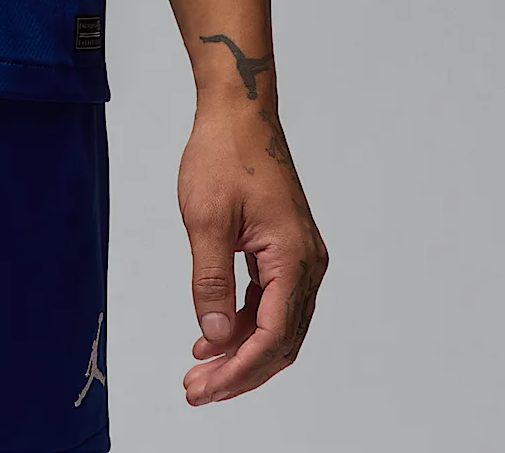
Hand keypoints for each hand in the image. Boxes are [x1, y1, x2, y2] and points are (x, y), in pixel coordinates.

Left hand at [177, 95, 326, 404]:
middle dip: (240, 372)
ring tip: (200, 372)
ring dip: (241, 352)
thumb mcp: (206, 218)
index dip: (239, 370)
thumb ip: (210, 281)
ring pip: (277, 325)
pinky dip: (244, 324)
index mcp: (294, 257)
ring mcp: (300, 257)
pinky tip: (213, 334)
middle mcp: (307, 263)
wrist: (238, 112)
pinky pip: (271, 302)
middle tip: (197, 392)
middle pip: (280, 341)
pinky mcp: (286, 250)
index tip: (205, 388)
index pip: (272, 336)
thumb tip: (214, 336)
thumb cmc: (223, 153)